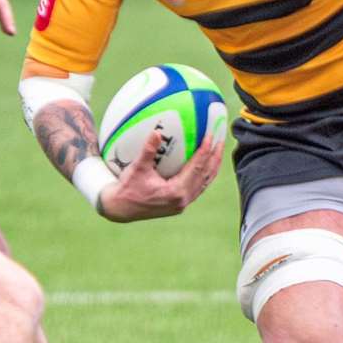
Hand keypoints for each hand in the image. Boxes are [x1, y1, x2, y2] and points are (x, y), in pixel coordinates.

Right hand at [97, 127, 223, 221]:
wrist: (120, 209)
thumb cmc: (127, 188)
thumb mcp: (136, 168)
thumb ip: (148, 150)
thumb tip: (156, 132)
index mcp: (176, 192)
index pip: (197, 167)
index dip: (205, 150)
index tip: (211, 134)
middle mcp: (183, 199)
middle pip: (207, 174)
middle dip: (216, 155)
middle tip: (221, 137)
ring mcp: (183, 203)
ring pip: (205, 181)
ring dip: (212, 164)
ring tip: (218, 148)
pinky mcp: (180, 204)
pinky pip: (198, 186)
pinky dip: (204, 173)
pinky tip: (205, 162)